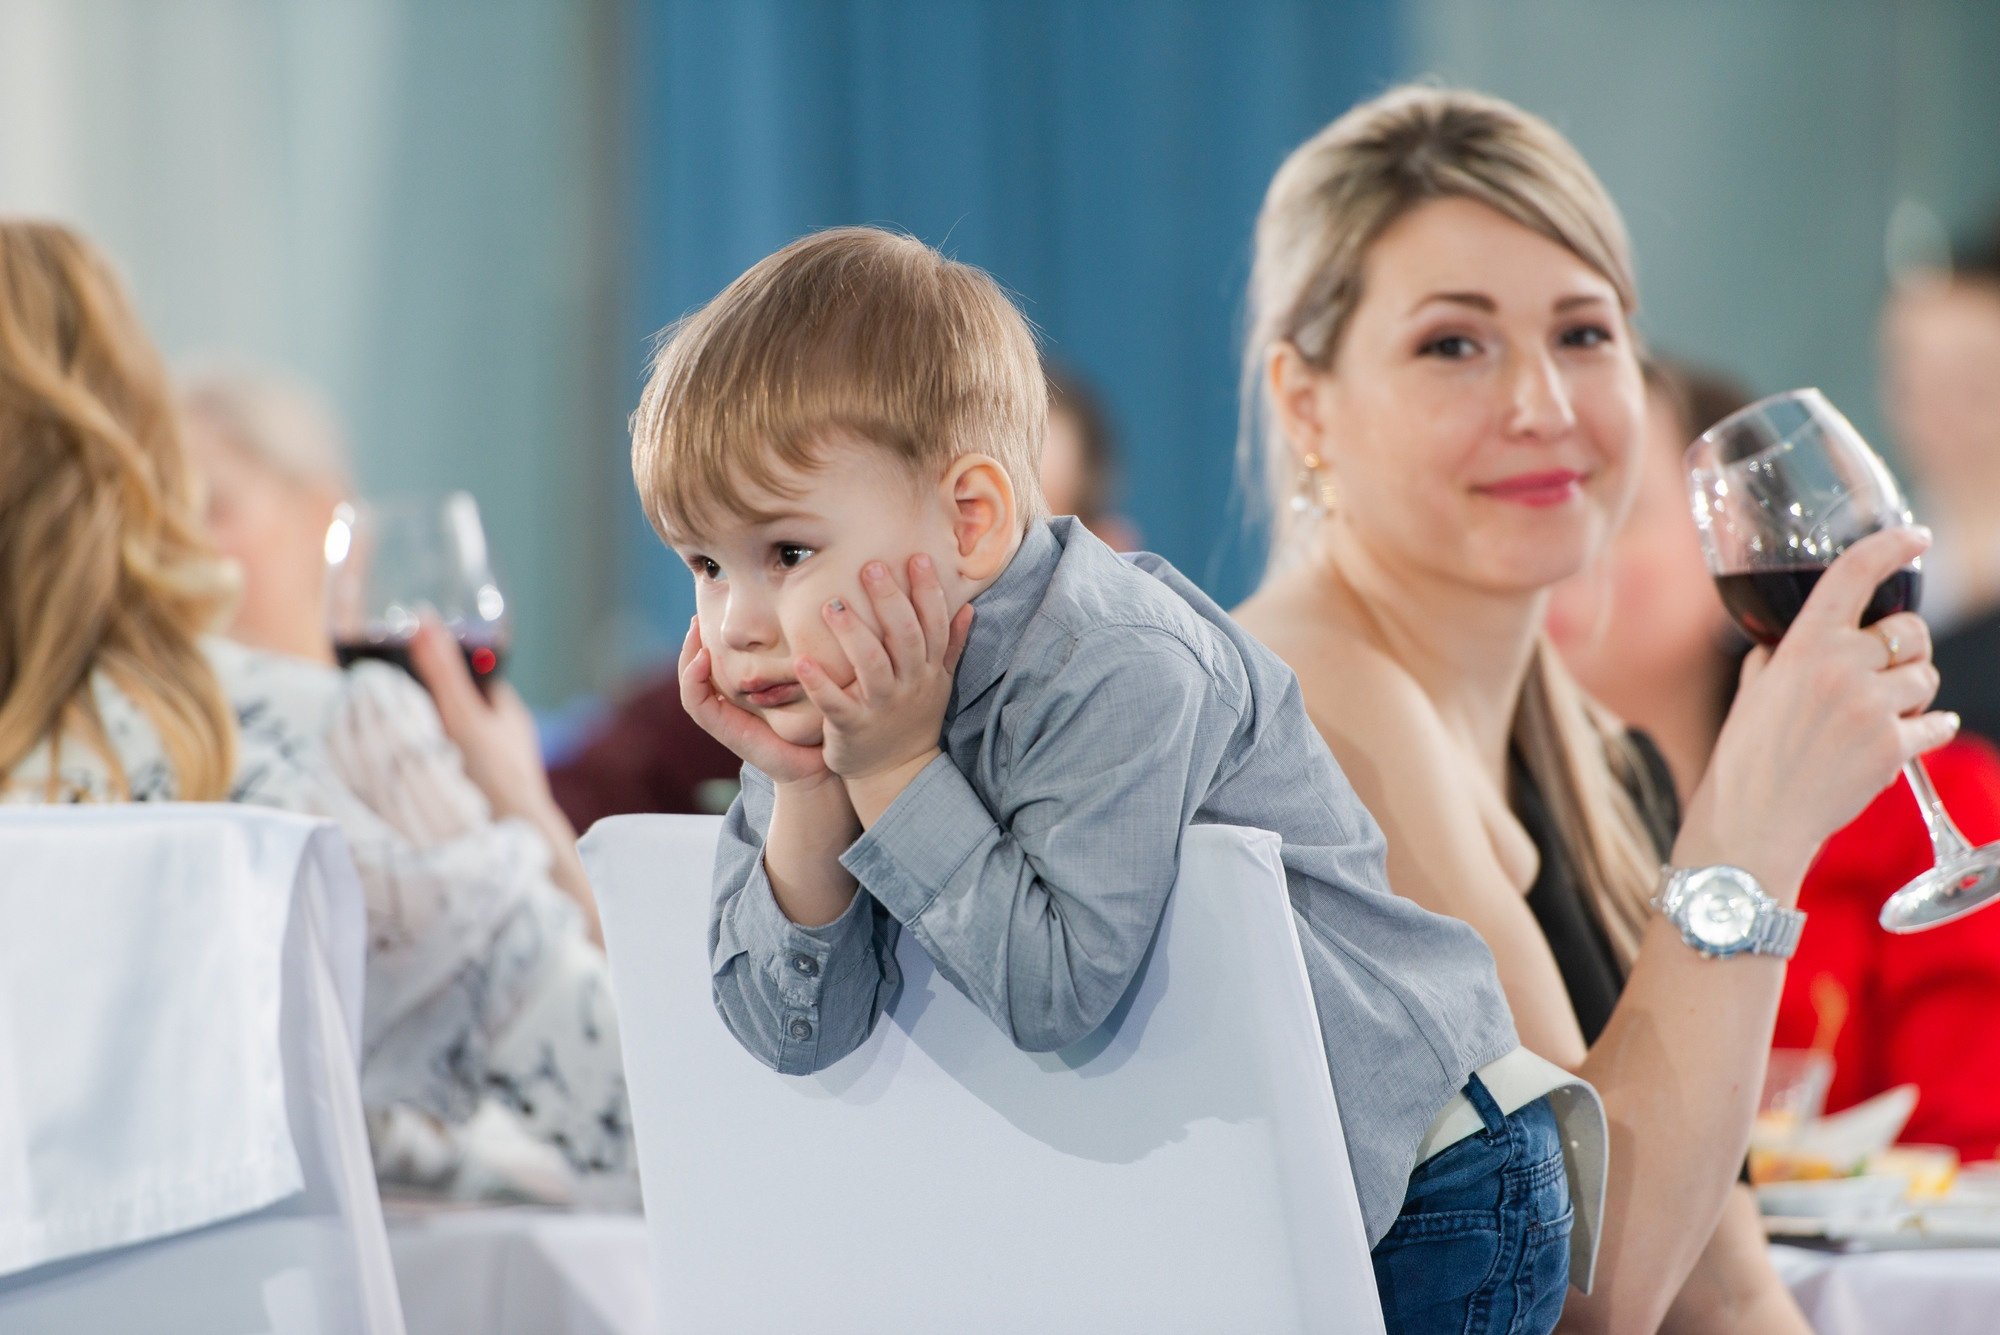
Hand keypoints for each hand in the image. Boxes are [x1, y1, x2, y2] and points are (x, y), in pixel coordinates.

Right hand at [408, 619, 600, 942]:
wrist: (518, 837)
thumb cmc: (494, 775)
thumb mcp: (462, 717)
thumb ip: (441, 673)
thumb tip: (422, 619)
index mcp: (508, 715)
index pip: (477, 682)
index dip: (449, 672)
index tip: (416, 667)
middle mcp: (509, 741)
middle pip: (469, 714)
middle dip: (438, 708)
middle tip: (400, 706)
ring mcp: (502, 771)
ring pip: (465, 745)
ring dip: (439, 742)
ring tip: (403, 741)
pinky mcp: (492, 798)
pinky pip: (463, 773)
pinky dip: (443, 769)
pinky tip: (423, 778)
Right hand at [678, 616, 828, 785]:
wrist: (818, 762)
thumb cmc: (818, 720)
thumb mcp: (805, 682)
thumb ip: (798, 658)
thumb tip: (808, 616)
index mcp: (742, 693)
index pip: (714, 662)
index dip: (708, 639)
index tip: (711, 615)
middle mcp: (727, 704)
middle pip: (695, 671)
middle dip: (692, 643)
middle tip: (697, 617)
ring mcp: (722, 718)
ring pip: (691, 685)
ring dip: (687, 657)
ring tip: (694, 631)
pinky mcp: (722, 730)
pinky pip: (696, 704)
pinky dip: (693, 680)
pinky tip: (703, 658)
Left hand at [798, 555, 972, 807]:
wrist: (896, 774)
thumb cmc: (914, 719)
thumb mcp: (940, 684)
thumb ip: (952, 646)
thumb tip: (969, 607)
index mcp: (929, 671)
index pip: (934, 626)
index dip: (928, 592)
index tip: (917, 557)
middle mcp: (909, 686)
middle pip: (905, 638)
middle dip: (890, 601)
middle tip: (871, 567)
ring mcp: (881, 707)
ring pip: (872, 666)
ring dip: (852, 634)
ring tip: (831, 605)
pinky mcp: (852, 727)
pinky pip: (836, 704)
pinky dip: (819, 683)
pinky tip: (802, 661)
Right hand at [1683, 526, 1955, 893]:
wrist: (1753, 820)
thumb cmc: (1744, 758)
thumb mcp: (1752, 691)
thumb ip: (1778, 657)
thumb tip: (1793, 641)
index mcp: (1803, 645)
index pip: (1854, 574)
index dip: (1891, 547)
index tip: (1915, 536)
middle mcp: (1842, 667)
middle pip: (1911, 631)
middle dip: (1906, 648)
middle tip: (1887, 670)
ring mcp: (1872, 708)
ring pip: (1926, 678)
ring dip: (1913, 694)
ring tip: (1880, 718)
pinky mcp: (1894, 747)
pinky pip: (1937, 724)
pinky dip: (1927, 730)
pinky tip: (1903, 740)